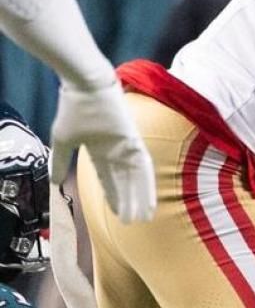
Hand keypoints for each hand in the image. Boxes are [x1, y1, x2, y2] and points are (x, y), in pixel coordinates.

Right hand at [50, 79, 154, 222]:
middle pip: (125, 182)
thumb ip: (61, 160)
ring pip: (136, 178)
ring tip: (142, 217)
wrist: (84, 86)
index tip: (117, 213)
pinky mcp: (135, 140)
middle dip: (128, 201)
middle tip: (132, 222)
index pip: (108, 179)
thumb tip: (53, 181)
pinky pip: (144, 166)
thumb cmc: (74, 109)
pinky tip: (149, 198)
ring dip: (139, 197)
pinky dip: (146, 183)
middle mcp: (117, 151)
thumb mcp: (63, 139)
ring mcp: (128, 146)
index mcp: (100, 151)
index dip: (113, 196)